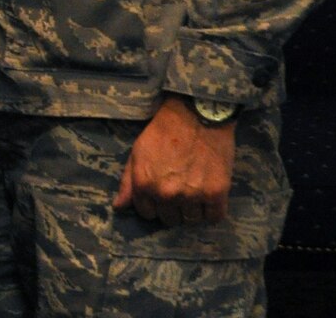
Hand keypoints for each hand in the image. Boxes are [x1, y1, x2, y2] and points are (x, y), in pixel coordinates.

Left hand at [112, 93, 235, 225]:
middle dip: (172, 208)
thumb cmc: (163, 132)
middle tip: (179, 190)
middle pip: (169, 219)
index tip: (160, 194)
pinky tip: (209, 196)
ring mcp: (192, 195)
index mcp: (144, 184)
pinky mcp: (216, 193)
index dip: (153, 204)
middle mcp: (166, 194)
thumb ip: (128, 182)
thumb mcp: (138, 152)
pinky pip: (214, 217)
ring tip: (194, 190)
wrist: (195, 116)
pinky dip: (212, 211)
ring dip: (192, 210)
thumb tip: (119, 207)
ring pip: (191, 220)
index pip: (147, 213)